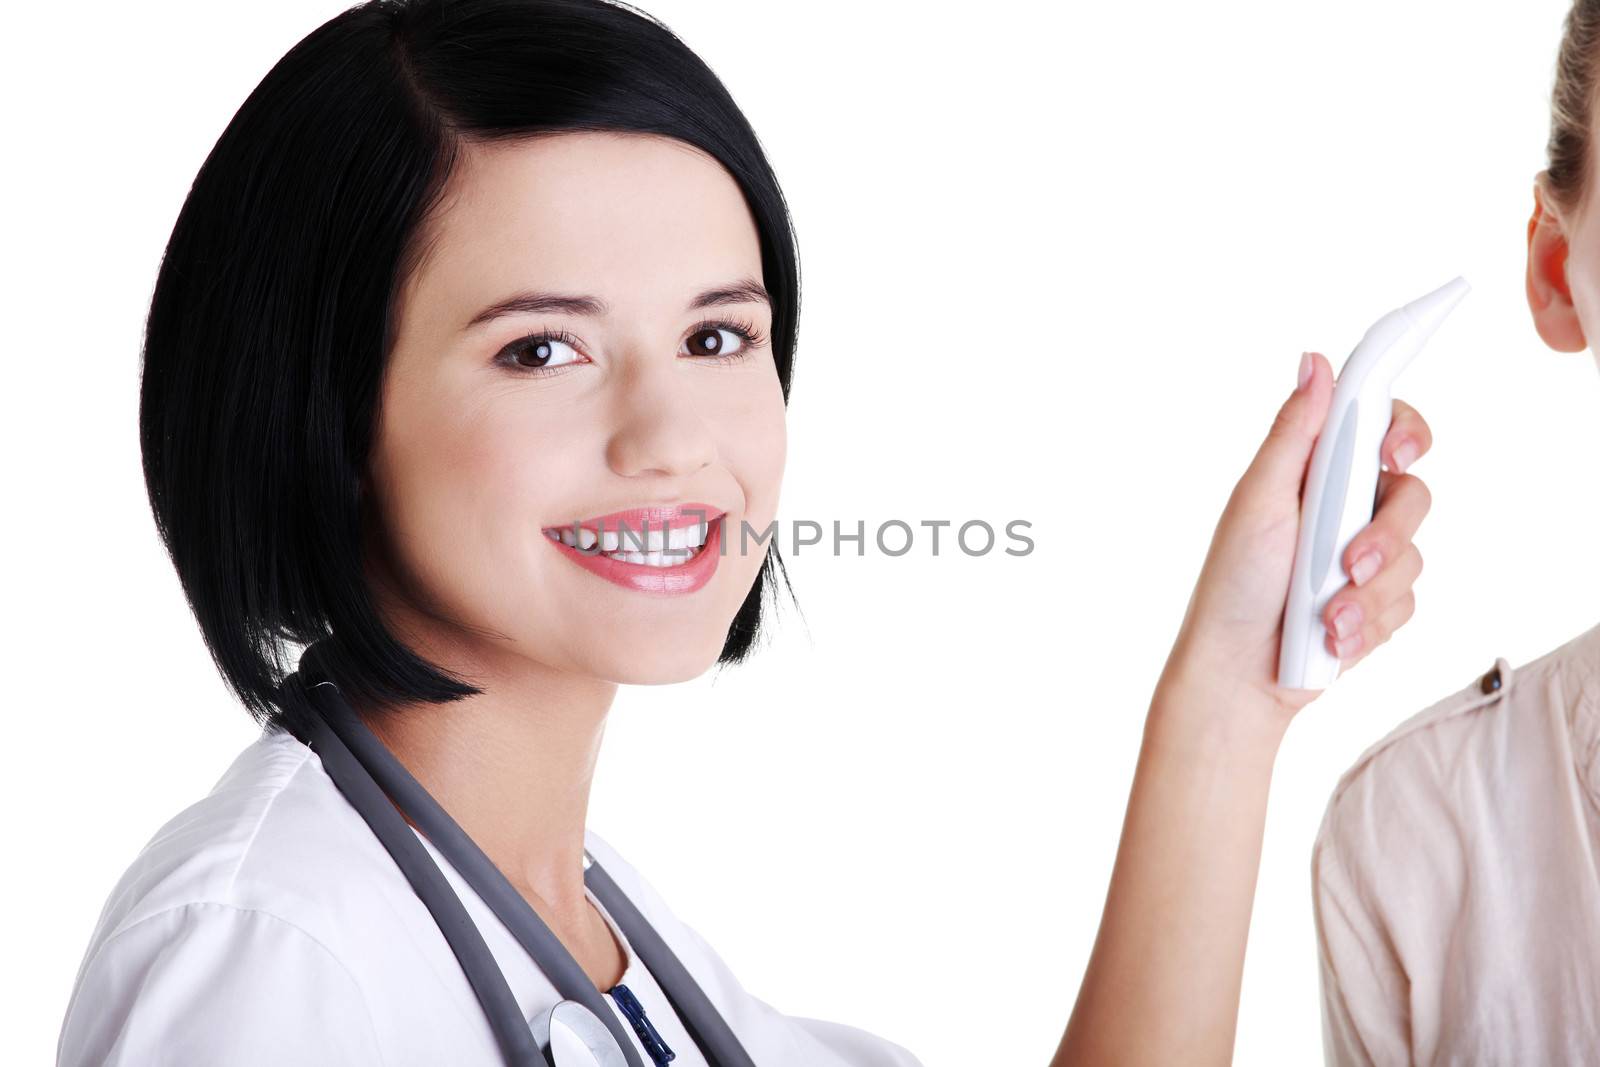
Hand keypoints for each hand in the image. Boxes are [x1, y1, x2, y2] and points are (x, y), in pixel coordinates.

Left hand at [1160, 351, 1433, 726]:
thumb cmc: (1233, 583)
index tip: (1397, 452)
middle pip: (1412, 493)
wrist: (1238, 673)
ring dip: (1369, 593)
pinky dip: (1370, 623)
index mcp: (1314, 472)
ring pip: (1414, 555)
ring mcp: (1363, 556)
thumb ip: (1294, 434)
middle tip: (1349, 564)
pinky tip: (1333, 639)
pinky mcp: (1376, 602)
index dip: (1405, 430)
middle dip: (1386, 535)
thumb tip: (1315, 362)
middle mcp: (1344, 508)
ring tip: (1326, 619)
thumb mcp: (1259, 500)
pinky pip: (1408, 601)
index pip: (1381, 427)